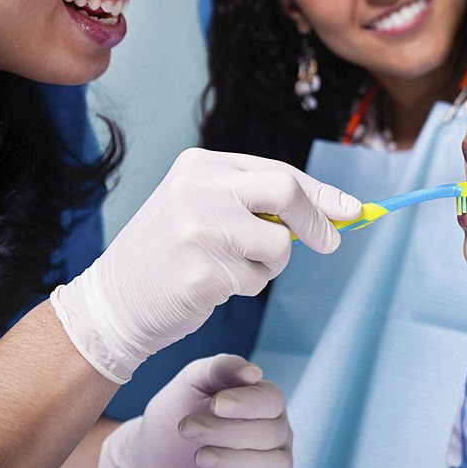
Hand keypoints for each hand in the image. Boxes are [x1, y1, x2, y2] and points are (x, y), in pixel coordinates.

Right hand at [50, 150, 360, 381]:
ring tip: (232, 269)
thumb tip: (337, 211)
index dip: (320, 194)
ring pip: (278, 246)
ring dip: (270, 266)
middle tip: (330, 243)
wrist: (114, 301)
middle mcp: (199, 189)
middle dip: (316, 220)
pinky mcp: (202, 274)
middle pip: (286, 191)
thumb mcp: (205, 208)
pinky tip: (212, 285)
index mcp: (200, 165)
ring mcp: (199, 231)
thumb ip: (260, 203)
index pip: (278, 171)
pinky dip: (246, 287)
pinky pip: (256, 281)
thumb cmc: (170, 253)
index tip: (352, 210)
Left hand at [97, 354, 291, 467]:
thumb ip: (221, 368)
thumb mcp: (192, 383)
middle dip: (226, 432)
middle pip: (271, 433)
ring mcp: (274, 466)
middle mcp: (277, 432)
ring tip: (201, 458)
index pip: (272, 400)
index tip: (215, 405)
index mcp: (264, 401)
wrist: (152, 459)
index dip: (246, 403)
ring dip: (236, 462)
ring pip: (277, 466)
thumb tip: (255, 373)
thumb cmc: (177, 414)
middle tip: (187, 429)